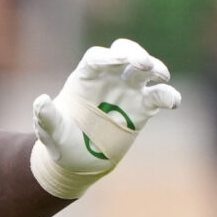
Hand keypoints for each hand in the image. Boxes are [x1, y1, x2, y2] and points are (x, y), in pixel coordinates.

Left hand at [30, 38, 181, 199]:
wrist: (77, 162)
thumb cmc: (60, 141)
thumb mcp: (50, 132)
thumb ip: (47, 116)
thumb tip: (41, 101)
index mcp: (85, 78)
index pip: (96, 58)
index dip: (107, 56)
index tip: (117, 59)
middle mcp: (108, 79)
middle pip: (124, 54)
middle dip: (135, 54)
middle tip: (143, 63)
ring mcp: (127, 92)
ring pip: (144, 72)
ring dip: (155, 68)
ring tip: (161, 75)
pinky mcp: (142, 109)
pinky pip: (157, 98)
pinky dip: (167, 96)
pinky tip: (174, 101)